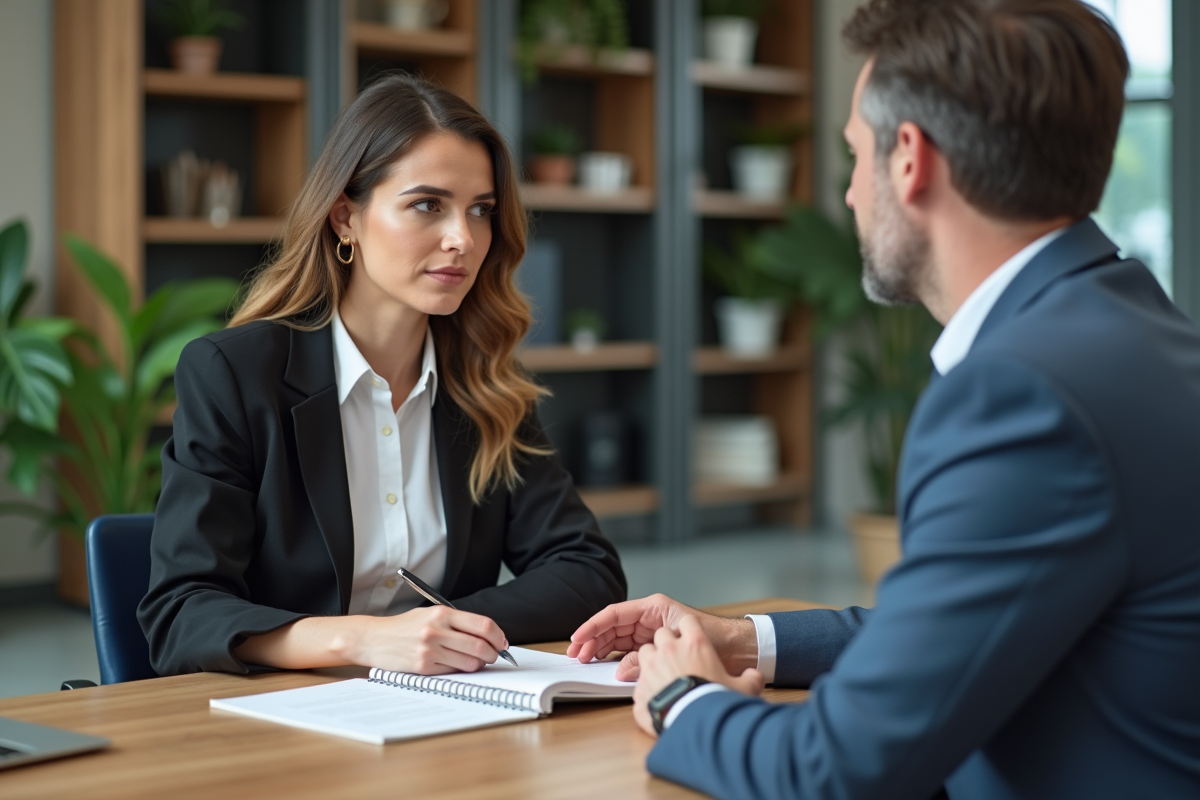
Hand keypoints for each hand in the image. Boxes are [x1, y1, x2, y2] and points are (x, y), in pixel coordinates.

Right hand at [347, 606, 507, 674]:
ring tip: (475, 661)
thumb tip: (486, 635)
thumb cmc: (404, 627)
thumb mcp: (430, 614)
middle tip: (494, 656)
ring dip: (478, 665)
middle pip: (481, 646)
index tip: (502, 642)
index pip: (483, 625)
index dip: (498, 636)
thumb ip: (456, 622)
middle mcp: (437, 630)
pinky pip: (452, 672)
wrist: (374, 638)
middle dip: (493, 654)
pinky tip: (455, 665)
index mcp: (442, 613)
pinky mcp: (423, 667)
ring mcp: (430, 650)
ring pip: (470, 663)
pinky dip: (459, 671)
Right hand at [567, 593, 758, 679]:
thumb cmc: (716, 637)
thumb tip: (621, 670)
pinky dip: (614, 657)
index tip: (578, 637)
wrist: (738, 650)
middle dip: (592, 639)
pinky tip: (603, 665)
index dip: (593, 625)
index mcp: (653, 608)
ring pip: (616, 639)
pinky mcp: (653, 646)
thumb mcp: (681, 642)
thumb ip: (648, 656)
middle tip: (576, 654)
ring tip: (584, 660)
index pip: (615, 614)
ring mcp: (649, 632)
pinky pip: (627, 650)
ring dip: (599, 648)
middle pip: (611, 627)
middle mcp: (648, 618)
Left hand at [632, 615, 764, 737]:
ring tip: (664, 676)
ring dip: (652, 660)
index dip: (689, 629)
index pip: (688, 621)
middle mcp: (670, 650)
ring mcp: (651, 667)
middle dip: (667, 643)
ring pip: (645, 652)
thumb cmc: (718, 702)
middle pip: (662, 634)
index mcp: (695, 644)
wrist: (696, 725)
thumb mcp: (744, 688)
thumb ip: (751, 678)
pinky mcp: (640, 688)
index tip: (692, 639)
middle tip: (677, 659)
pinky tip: (658, 698)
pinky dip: (647, 687)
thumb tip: (755, 676)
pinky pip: (639, 681)